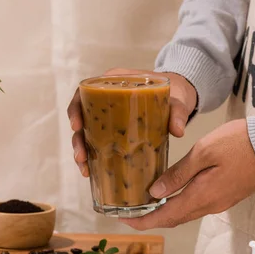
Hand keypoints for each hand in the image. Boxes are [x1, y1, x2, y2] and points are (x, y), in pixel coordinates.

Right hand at [67, 68, 197, 176]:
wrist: (178, 101)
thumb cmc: (173, 95)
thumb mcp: (175, 101)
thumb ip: (177, 112)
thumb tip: (178, 131)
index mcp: (113, 83)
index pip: (84, 93)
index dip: (75, 109)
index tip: (76, 125)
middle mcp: (105, 99)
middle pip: (81, 117)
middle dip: (77, 139)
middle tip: (81, 157)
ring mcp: (107, 116)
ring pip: (86, 132)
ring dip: (82, 151)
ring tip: (85, 168)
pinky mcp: (112, 130)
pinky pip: (96, 142)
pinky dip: (92, 156)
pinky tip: (91, 171)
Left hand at [120, 119, 254, 230]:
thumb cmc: (239, 143)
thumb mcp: (203, 152)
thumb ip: (178, 174)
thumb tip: (155, 193)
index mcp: (202, 196)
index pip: (166, 217)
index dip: (144, 221)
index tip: (125, 220)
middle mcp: (210, 205)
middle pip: (174, 219)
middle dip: (151, 219)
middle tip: (131, 213)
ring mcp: (220, 202)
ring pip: (186, 214)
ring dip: (165, 213)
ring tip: (146, 204)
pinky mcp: (226, 196)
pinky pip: (197, 206)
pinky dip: (179, 206)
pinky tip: (172, 195)